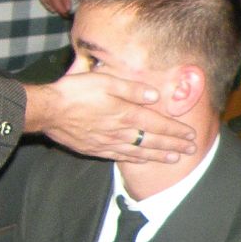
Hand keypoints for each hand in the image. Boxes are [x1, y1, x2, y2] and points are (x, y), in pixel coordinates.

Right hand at [22, 71, 196, 160]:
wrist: (48, 111)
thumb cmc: (75, 91)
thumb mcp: (105, 80)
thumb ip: (132, 89)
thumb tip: (155, 96)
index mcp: (125, 112)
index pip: (157, 123)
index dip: (175, 129)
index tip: (190, 134)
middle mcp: (120, 131)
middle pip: (153, 140)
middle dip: (174, 144)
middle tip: (191, 149)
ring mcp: (108, 142)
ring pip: (140, 151)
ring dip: (159, 155)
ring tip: (175, 158)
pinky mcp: (95, 149)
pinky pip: (121, 157)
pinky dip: (136, 160)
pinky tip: (144, 161)